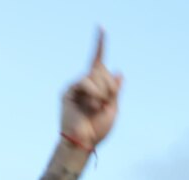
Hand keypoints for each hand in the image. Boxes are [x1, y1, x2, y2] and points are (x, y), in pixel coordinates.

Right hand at [61, 30, 122, 148]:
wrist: (84, 141)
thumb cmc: (98, 129)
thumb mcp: (113, 108)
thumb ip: (115, 91)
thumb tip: (119, 72)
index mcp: (97, 86)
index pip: (98, 61)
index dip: (100, 45)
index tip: (101, 28)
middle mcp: (86, 83)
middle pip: (102, 69)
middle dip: (110, 85)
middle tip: (107, 102)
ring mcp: (77, 86)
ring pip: (95, 75)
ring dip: (103, 90)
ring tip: (99, 105)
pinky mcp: (69, 91)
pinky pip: (85, 81)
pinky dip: (93, 91)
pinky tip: (94, 103)